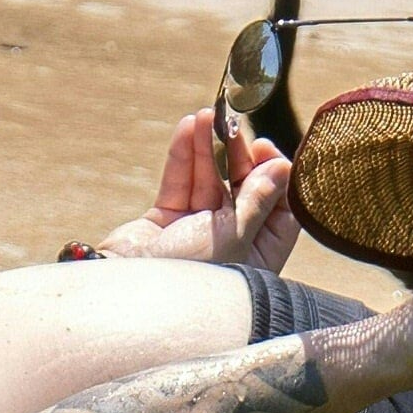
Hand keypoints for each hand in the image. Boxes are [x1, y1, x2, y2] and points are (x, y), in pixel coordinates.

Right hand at [96, 111, 298, 270]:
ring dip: (209, 148)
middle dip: (238, 157)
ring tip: (207, 116)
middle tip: (234, 128)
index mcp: (258, 258)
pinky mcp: (165, 223)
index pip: (279, 212)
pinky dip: (184, 157)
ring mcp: (196, 233)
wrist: (129, 295)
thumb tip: (284, 169)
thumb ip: (258, 200)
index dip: (276, 178)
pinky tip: (189, 127)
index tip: (266, 150)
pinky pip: (179, 184)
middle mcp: (231, 246)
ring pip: (209, 182)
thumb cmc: (192, 277)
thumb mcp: (234, 235)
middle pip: (243, 191)